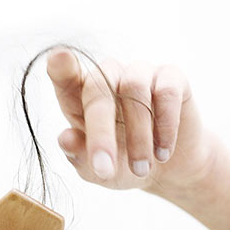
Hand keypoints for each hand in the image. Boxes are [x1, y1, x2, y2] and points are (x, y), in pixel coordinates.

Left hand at [46, 47, 215, 193]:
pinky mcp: (171, 78)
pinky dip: (165, 125)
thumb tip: (65, 138)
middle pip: (98, 89)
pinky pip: (167, 91)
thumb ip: (78, 155)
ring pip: (134, 88)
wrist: (169, 172)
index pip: (65, 75)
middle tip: (105, 168)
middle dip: (100, 133)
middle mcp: (108, 77)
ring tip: (141, 169)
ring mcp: (139, 73)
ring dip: (138, 135)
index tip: (58, 58)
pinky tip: (163, 152)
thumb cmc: (122, 164)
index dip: (61, 66)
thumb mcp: (96, 170)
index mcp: (79, 97)